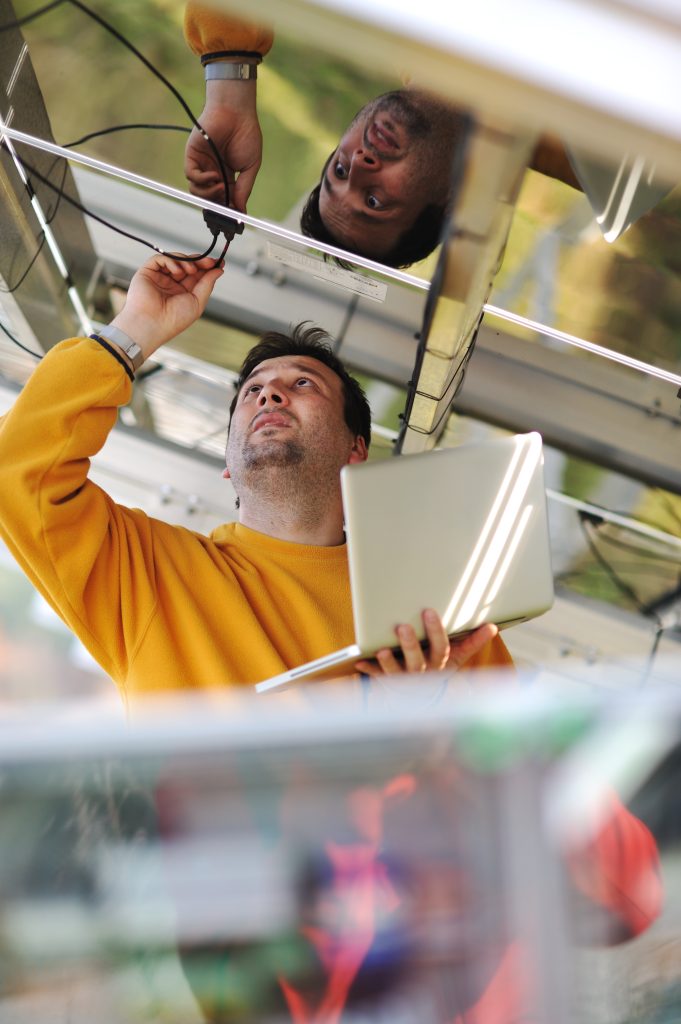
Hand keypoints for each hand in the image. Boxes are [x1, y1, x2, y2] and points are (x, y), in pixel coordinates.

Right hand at [111, 254, 223, 358]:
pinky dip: (171, 260)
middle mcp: (171, 284)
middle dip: (199, 261)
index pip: (196, 275)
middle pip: (187, 265)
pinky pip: (160, 258)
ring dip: (186, 261)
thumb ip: (207, 284)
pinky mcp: (147, 272)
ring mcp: (159, 277)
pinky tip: (177, 271)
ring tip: (192, 270)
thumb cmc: (173, 320)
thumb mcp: (197, 302)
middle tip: (210, 262)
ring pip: (175, 259)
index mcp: (182, 292)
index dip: (207, 268)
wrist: (153, 324)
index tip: (218, 263)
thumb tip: (218, 270)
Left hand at [185, 83, 261, 212]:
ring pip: (197, 191)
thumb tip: (239, 210)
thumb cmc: (246, 134)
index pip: (223, 199)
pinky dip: (202, 181)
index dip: (226, 211)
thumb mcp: (250, 167)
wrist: (236, 112)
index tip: (232, 223)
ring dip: (209, 194)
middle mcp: (212, 172)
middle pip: (208, 199)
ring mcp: (202, 164)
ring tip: (221, 187)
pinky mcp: (192, 156)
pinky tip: (214, 177)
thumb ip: (243, 189)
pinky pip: (191, 176)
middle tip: (226, 208)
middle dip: (217, 207)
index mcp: (227, 176)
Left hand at [355, 609, 497, 676]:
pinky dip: (368, 669)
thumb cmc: (438, 668)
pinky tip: (358, 662)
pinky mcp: (386, 681)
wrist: (421, 699)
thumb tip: (493, 627)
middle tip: (402, 627)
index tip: (429, 612)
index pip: (441, 647)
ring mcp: (403, 678)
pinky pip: (375, 676)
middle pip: (417, 659)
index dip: (436, 631)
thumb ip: (472, 642)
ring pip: (396, 671)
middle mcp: (422, 671)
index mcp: (439, 663)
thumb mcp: (457, 658)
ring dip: (388, 661)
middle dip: (410, 644)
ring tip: (381, 649)